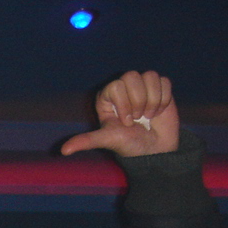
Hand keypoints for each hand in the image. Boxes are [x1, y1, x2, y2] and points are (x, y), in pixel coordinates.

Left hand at [60, 71, 178, 157]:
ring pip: (150, 76)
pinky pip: (164, 82)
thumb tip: (63, 151)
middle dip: (138, 101)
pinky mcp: (160, 88)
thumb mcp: (106, 140)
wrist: (154, 149)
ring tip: (148, 116)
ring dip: (152, 100)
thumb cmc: (128, 144)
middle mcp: (123, 87)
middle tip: (137, 119)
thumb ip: (86, 141)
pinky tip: (158, 112)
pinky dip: (164, 99)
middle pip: (132, 76)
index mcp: (107, 96)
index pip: (116, 85)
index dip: (124, 104)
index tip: (126, 122)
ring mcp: (142, 86)